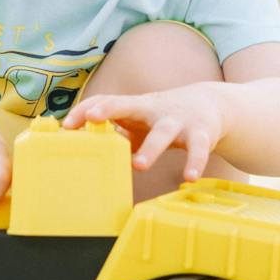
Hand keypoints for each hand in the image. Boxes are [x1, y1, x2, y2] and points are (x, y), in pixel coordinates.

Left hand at [64, 85, 230, 181]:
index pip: (107, 101)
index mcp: (136, 106)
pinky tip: (189, 177)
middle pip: (129, 106)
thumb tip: (86, 148)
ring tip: (139, 165)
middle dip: (110, 110)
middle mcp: (155, 110)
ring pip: (163, 133)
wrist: (211, 104)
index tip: (67, 125)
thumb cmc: (164, 116)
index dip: (86, 110)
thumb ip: (117, 130)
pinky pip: (198, 149)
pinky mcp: (202, 133)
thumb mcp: (139, 119)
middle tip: (92, 119)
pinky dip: (195, 162)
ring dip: (151, 148)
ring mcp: (178, 120)